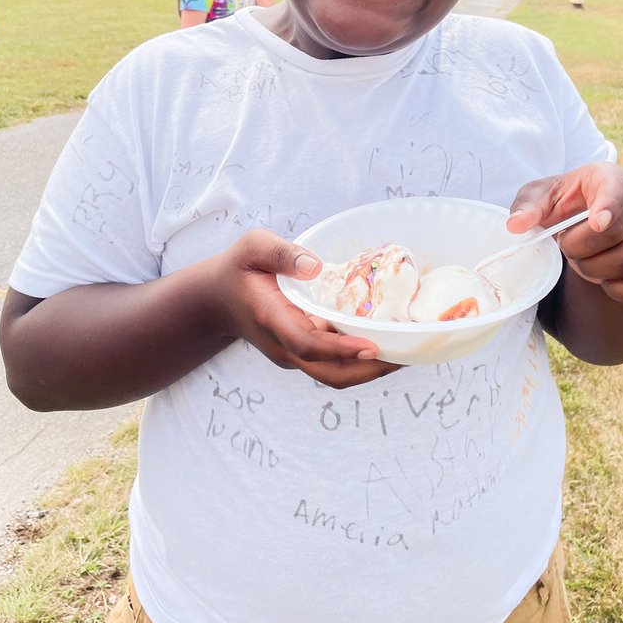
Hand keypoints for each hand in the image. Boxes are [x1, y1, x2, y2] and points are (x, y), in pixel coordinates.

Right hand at [211, 229, 400, 387]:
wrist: (216, 300)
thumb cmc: (238, 268)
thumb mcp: (252, 248)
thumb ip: (280, 253)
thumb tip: (315, 266)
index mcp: (272, 320)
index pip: (307, 344)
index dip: (340, 349)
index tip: (373, 345)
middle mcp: (284, 346)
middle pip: (329, 374)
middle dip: (369, 371)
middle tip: (406, 355)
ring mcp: (293, 354)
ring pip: (334, 375)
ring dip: (370, 369)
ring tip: (405, 351)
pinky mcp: (302, 353)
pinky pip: (334, 364)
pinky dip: (360, 358)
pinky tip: (386, 340)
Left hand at [507, 162, 622, 304]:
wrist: (592, 223)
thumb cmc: (566, 203)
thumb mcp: (543, 196)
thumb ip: (528, 206)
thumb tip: (517, 225)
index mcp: (613, 179)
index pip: (619, 189)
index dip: (609, 206)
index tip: (596, 222)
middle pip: (617, 234)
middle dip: (580, 247)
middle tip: (566, 245)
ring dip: (595, 270)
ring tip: (581, 262)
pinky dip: (620, 292)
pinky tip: (603, 281)